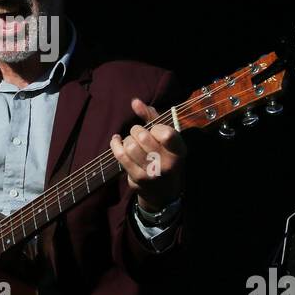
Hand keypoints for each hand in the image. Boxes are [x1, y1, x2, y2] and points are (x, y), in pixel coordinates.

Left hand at [110, 97, 186, 211]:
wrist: (164, 192)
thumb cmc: (165, 157)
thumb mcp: (166, 139)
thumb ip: (152, 118)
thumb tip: (135, 102)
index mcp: (179, 151)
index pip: (166, 133)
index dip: (156, 128)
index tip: (155, 130)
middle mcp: (167, 164)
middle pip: (143, 137)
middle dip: (136, 131)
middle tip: (139, 134)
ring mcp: (152, 173)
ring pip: (130, 146)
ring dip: (127, 140)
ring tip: (131, 142)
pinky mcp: (137, 179)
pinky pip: (120, 156)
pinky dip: (115, 144)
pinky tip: (117, 140)